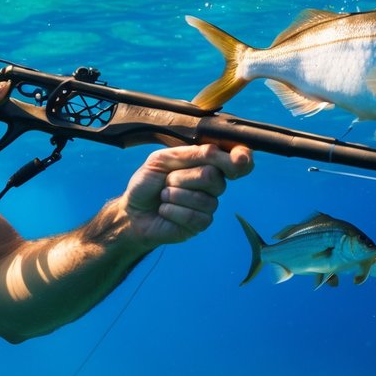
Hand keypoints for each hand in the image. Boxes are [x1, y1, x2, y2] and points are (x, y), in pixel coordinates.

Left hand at [122, 143, 252, 245]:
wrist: (134, 209)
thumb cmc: (148, 182)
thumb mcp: (163, 159)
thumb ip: (191, 154)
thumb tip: (217, 151)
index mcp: (206, 162)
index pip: (235, 159)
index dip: (242, 158)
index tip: (239, 159)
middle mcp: (213, 183)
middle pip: (212, 176)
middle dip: (181, 178)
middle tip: (167, 181)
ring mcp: (209, 204)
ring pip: (202, 199)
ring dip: (174, 196)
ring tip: (164, 196)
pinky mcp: (202, 224)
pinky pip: (194, 217)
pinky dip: (172, 212)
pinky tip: (165, 211)